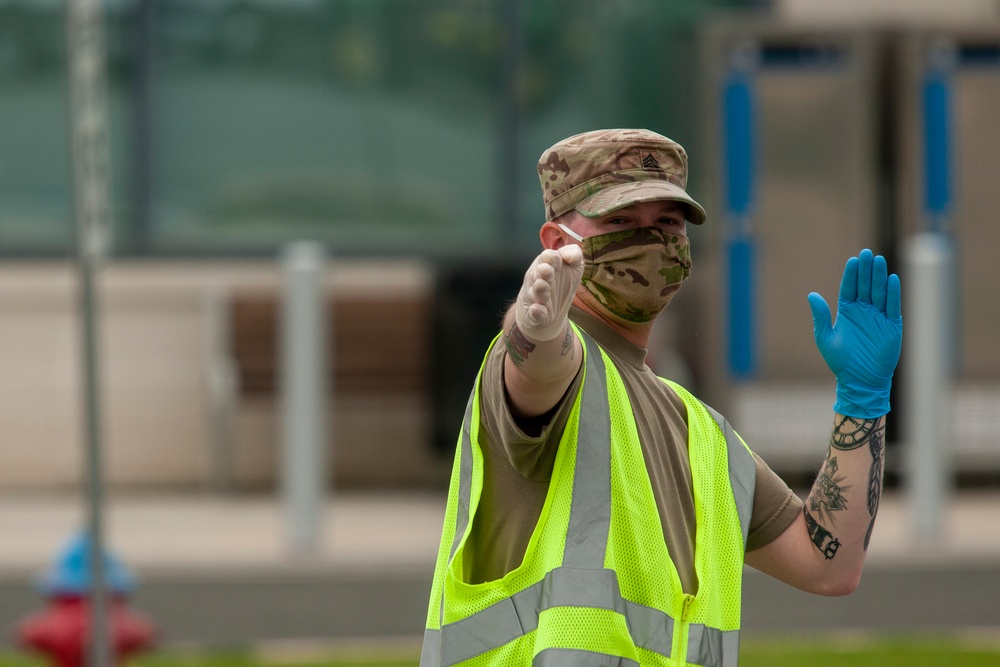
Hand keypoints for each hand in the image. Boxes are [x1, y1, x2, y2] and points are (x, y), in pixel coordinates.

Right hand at [514, 245, 583, 340]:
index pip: (547, 257)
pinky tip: (538, 309)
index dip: (551, 257)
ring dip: (539, 289)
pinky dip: (536, 311)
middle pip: (538, 273)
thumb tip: (570, 255)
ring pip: (536, 292)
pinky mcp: (534, 314)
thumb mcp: (574, 267)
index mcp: (547, 265)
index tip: (558, 258)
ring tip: (542, 285)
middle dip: (543, 271)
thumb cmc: (562, 284)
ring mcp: (535, 297)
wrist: (551, 313)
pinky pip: (533, 313)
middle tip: (546, 269)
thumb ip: (574, 254)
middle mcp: (539, 279)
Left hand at [807, 249, 902, 417]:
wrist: (860, 380)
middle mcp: (863, 311)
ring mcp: (878, 317)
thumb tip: (811, 295)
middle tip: (867, 253)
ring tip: (879, 261)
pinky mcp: (892, 325)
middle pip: (865, 285)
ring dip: (879, 277)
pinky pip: (893, 306)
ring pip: (879, 292)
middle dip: (866, 270)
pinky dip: (893, 293)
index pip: (849, 288)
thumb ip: (820, 317)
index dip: (852, 274)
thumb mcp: (825, 338)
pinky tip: (892, 279)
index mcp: (847, 312)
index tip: (853, 260)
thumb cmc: (841, 361)